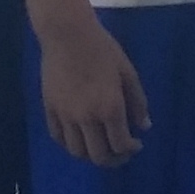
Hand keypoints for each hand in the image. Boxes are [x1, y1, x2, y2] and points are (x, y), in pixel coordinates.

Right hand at [34, 15, 150, 166]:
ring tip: (99, 146)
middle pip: (98, 156)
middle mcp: (87, 118)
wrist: (67, 34)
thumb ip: (138, 102)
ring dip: (91, 155)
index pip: (121, 145)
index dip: (130, 150)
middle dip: (113, 159)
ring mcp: (65, 116)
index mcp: (110, 108)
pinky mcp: (50, 109)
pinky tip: (79, 136)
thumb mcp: (128, 73)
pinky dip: (70, 144)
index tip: (136, 145)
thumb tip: (144, 127)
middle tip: (120, 153)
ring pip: (77, 151)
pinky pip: (59, 137)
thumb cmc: (102, 49)